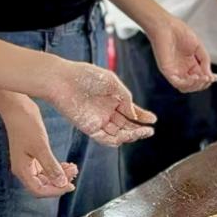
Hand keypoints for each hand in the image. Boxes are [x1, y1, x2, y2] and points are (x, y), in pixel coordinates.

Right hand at [0, 92, 77, 197]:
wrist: (17, 107)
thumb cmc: (26, 125)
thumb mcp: (41, 146)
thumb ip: (51, 166)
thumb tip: (61, 183)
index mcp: (22, 170)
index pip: (39, 190)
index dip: (55, 191)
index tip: (70, 186)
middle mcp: (24, 169)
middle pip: (43, 185)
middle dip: (59, 181)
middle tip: (74, 174)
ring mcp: (28, 161)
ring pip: (46, 176)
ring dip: (59, 174)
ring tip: (73, 167)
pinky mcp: (32, 153)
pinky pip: (46, 167)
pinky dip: (56, 166)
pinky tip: (67, 163)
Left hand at [43, 60, 157, 147]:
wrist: (62, 80)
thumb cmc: (85, 75)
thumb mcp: (112, 82)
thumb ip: (125, 98)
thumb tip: (135, 114)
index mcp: (113, 98)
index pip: (131, 111)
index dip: (142, 116)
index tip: (153, 119)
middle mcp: (106, 111)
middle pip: (126, 124)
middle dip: (139, 128)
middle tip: (150, 130)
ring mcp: (98, 120)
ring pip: (118, 133)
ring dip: (131, 135)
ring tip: (143, 132)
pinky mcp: (89, 128)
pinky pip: (105, 138)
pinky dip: (117, 140)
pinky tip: (126, 136)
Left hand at [146, 13, 216, 92]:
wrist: (166, 25)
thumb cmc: (180, 32)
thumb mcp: (198, 47)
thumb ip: (205, 61)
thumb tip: (210, 75)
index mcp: (189, 64)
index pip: (199, 78)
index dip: (208, 80)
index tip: (216, 77)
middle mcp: (181, 69)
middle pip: (193, 85)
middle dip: (203, 84)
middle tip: (209, 78)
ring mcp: (174, 71)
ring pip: (185, 87)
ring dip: (196, 85)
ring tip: (202, 78)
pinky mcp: (167, 70)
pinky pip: (177, 83)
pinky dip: (187, 83)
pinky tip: (195, 77)